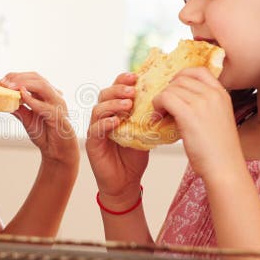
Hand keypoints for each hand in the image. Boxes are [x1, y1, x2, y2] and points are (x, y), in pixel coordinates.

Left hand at [0, 72, 78, 166]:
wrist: (56, 151)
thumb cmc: (45, 134)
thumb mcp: (27, 118)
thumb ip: (18, 108)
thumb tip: (4, 99)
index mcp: (48, 95)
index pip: (33, 78)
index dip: (16, 76)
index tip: (2, 81)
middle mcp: (54, 96)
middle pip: (37, 78)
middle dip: (18, 78)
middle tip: (3, 82)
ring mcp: (58, 105)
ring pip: (42, 86)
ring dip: (24, 84)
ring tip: (10, 87)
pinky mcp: (58, 117)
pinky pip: (45, 106)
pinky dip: (32, 100)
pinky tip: (22, 96)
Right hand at [85, 72, 148, 198]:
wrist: (125, 182)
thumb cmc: (134, 157)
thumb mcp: (145, 132)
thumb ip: (149, 116)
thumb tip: (168, 99)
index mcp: (116, 110)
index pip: (116, 89)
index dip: (123, 80)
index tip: (136, 76)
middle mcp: (104, 117)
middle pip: (104, 94)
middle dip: (118, 89)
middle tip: (132, 90)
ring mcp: (96, 129)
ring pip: (98, 109)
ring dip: (113, 104)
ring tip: (128, 105)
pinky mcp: (92, 143)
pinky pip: (95, 129)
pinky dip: (106, 123)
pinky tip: (117, 122)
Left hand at [152, 67, 242, 179]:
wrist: (225, 168)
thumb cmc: (219, 151)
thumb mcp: (217, 120)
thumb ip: (204, 106)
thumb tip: (179, 102)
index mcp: (222, 94)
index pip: (199, 71)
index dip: (182, 76)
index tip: (174, 89)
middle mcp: (212, 94)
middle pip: (181, 79)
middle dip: (169, 91)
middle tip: (165, 106)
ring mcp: (201, 102)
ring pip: (171, 89)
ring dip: (161, 100)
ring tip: (161, 114)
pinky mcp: (188, 114)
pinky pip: (165, 98)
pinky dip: (157, 106)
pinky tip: (158, 117)